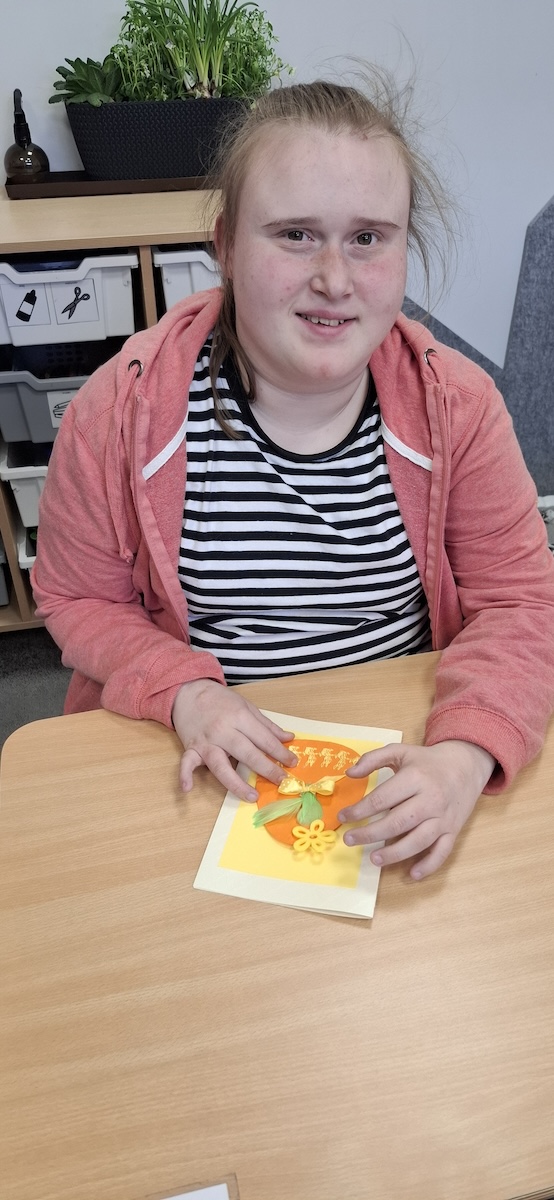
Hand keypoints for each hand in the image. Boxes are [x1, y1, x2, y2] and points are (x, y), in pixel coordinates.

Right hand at [172, 679, 296, 801]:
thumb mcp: (246, 706)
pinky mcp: (190, 747)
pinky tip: (187, 788)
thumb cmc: (220, 700)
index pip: (263, 738)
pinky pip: (186, 763)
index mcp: (239, 716)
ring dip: (236, 783)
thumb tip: (288, 738)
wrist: (189, 690)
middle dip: (266, 768)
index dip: (279, 751)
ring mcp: (205, 741)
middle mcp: (223, 730)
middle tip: (282, 781)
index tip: (292, 763)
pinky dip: (185, 775)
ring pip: (220, 765)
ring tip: (252, 796)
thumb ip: (267, 725)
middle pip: (246, 753)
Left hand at [338, 740, 495, 879]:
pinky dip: (429, 865)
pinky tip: (412, 874)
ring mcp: (443, 817)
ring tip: (374, 859)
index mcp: (415, 778)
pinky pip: (442, 852)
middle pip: (397, 822)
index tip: (343, 817)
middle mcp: (430, 799)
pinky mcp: (453, 830)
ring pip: (418, 841)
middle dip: (370, 834)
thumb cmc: (428, 761)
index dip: (360, 810)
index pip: (382, 798)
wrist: (466, 765)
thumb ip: (373, 759)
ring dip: (395, 853)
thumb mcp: (400, 751)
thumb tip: (349, 773)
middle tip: (349, 840)